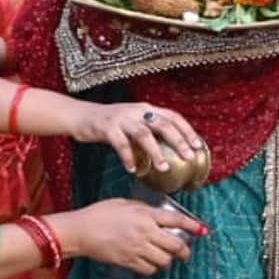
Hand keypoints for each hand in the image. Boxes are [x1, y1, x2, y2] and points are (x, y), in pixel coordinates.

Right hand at [59, 199, 202, 274]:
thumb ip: (145, 211)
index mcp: (145, 215)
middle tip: (186, 253)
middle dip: (185, 251)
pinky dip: (154, 268)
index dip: (193, 226)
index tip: (202, 230)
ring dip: (168, 261)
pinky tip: (150, 263)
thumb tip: (160, 218)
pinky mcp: (128, 262)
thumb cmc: (100, 213)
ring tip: (166, 258)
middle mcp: (144, 232)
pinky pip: (149, 269)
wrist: (81, 231)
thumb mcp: (126, 204)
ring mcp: (137, 249)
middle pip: (176, 245)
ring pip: (164, 260)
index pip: (176, 220)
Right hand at [72, 102, 203, 175]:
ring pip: (144, 134)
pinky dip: (128, 157)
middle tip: (188, 156)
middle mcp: (136, 111)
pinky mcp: (106, 127)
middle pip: (162, 124)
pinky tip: (133, 169)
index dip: (187, 130)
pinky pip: (120, 143)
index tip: (198, 145)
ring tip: (163, 167)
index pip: (172, 116)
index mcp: (146, 109)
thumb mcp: (133, 123)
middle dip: (178, 140)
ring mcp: (121, 118)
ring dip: (156, 152)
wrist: (80, 116)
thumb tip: (170, 151)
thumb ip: (149, 133)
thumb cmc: (110, 124)